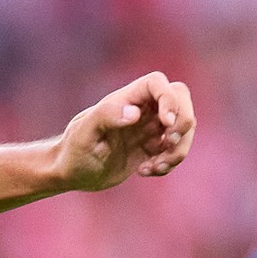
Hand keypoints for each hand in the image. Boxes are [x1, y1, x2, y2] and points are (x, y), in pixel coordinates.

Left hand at [53, 73, 196, 193]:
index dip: (169, 99)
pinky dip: (168, 163)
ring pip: (184, 127)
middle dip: (183, 122)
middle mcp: (142, 109)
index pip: (158, 83)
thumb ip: (106, 116)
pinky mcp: (153, 149)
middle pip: (181, 99)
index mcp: (126, 98)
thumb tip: (135, 113)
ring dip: (177, 150)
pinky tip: (143, 171)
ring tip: (152, 167)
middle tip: (168, 143)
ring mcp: (150, 128)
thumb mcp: (84, 134)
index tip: (166, 123)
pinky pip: (175, 150)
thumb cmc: (74, 151)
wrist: (72, 174)